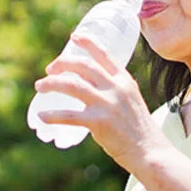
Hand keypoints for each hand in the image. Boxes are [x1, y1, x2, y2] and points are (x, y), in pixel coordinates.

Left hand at [34, 34, 166, 167]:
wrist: (151, 152)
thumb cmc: (139, 131)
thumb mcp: (131, 102)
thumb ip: (113, 91)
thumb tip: (88, 86)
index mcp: (125, 81)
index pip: (105, 54)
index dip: (88, 43)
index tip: (74, 37)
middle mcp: (116, 88)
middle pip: (83, 66)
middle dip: (62, 64)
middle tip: (49, 69)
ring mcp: (107, 104)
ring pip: (71, 85)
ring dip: (51, 84)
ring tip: (39, 87)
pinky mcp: (98, 122)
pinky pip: (68, 115)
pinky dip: (52, 115)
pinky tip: (41, 116)